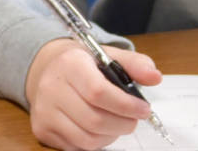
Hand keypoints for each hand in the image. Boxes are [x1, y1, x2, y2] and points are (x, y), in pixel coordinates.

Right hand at [24, 37, 161, 150]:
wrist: (49, 70)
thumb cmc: (83, 65)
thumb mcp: (108, 56)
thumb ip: (135, 64)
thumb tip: (154, 77)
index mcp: (70, 64)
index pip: (98, 92)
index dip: (126, 105)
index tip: (143, 109)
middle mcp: (51, 87)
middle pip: (95, 120)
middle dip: (123, 124)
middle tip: (134, 119)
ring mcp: (44, 111)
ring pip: (87, 138)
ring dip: (111, 136)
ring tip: (116, 123)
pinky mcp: (42, 129)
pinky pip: (76, 147)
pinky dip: (95, 142)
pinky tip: (99, 128)